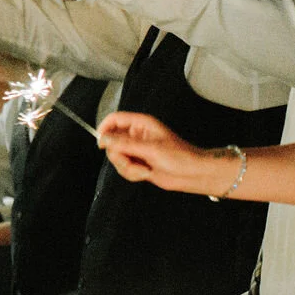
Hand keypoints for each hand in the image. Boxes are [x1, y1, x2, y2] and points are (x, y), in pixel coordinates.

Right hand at [96, 111, 237, 195]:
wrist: (192, 174)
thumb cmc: (180, 157)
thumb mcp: (150, 148)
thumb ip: (125, 143)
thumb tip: (104, 139)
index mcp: (141, 124)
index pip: (114, 120)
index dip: (104, 129)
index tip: (101, 143)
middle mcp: (136, 135)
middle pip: (111, 142)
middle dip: (119, 156)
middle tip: (130, 161)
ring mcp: (136, 150)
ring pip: (116, 157)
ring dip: (127, 167)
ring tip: (143, 169)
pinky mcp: (137, 163)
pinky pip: (123, 168)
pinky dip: (131, 174)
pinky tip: (146, 173)